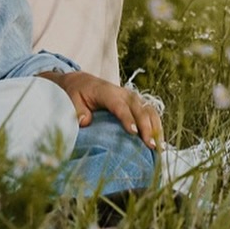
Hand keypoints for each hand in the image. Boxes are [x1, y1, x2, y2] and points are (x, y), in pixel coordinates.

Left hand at [45, 71, 161, 150]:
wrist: (82, 82)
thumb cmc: (76, 93)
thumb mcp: (71, 99)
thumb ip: (77, 110)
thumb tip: (85, 121)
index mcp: (106, 91)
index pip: (119, 106)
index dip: (127, 119)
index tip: (134, 133)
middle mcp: (122, 93)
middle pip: (139, 108)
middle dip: (146, 126)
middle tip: (149, 145)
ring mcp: (131, 98)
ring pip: (148, 109)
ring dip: (155, 126)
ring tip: (157, 146)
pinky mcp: (136, 104)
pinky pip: (150, 112)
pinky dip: (156, 125)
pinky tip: (159, 140)